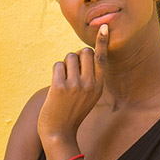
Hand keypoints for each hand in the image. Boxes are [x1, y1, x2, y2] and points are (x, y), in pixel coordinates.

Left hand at [37, 24, 108, 142]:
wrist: (59, 132)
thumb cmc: (72, 111)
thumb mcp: (89, 96)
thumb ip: (90, 77)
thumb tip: (84, 52)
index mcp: (99, 86)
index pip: (101, 58)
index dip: (102, 42)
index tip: (104, 27)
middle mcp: (90, 84)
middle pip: (83, 52)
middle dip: (75, 57)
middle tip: (71, 73)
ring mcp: (75, 85)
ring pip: (69, 57)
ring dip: (64, 65)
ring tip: (64, 82)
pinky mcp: (60, 87)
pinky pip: (58, 65)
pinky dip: (56, 72)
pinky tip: (56, 86)